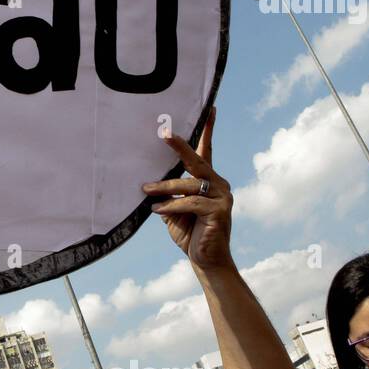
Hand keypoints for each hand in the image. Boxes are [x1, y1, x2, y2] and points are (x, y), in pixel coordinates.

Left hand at [141, 107, 233, 270]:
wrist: (206, 260)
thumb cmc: (189, 232)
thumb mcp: (173, 210)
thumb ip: (168, 193)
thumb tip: (147, 181)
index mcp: (208, 180)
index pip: (207, 150)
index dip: (208, 130)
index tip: (211, 109)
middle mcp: (218, 184)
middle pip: (198, 160)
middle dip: (180, 146)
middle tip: (164, 135)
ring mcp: (222, 196)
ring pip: (189, 184)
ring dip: (165, 187)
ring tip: (146, 190)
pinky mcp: (220, 211)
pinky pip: (191, 203)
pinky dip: (172, 205)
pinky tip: (158, 209)